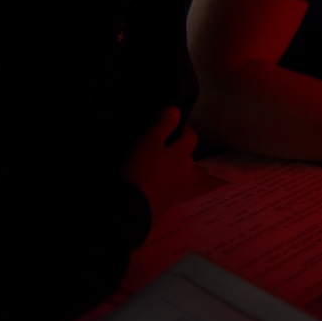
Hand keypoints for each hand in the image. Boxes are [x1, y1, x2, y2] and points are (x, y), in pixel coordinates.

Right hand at [121, 106, 197, 220]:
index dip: (183, 128)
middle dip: (174, 147)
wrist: (130, 210)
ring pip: (176, 171)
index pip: (191, 137)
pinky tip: (145, 179)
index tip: (169, 125)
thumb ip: (163, 125)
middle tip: (155, 142)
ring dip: (167, 164)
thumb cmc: (141, 170)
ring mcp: (175, 189)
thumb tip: (176, 110)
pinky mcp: (164, 202)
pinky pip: (166, 185)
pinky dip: (160, 179)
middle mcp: (184, 172)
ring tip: (147, 160)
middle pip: (184, 155)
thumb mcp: (149, 142)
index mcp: (183, 156)